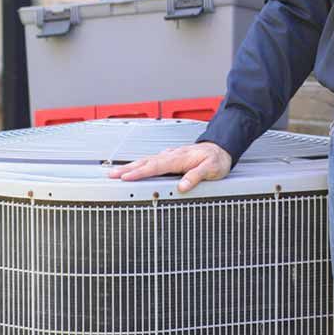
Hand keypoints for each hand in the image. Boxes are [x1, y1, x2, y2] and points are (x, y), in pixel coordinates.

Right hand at [107, 142, 232, 192]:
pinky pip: (153, 161)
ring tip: (117, 172)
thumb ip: (196, 177)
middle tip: (111, 175)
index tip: (126, 177)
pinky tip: (136, 167)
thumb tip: (182, 186)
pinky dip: (141, 164)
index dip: (139, 173)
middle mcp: (172, 155)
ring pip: (147, 161)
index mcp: (179, 158)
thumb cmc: (217, 159)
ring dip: (131, 166)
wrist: (222, 148)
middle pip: (145, 162)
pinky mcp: (171, 158)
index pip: (155, 167)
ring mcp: (170, 156)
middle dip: (127, 169)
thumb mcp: (211, 169)